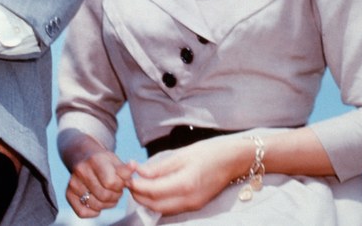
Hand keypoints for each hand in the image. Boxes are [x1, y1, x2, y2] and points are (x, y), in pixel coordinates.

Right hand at [67, 149, 131, 217]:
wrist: (83, 156)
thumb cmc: (103, 161)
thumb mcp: (115, 160)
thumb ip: (125, 169)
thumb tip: (133, 166)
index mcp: (95, 159)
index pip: (111, 182)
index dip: (120, 185)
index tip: (120, 182)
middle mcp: (81, 170)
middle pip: (104, 196)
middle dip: (115, 196)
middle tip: (116, 190)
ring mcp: (73, 183)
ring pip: (95, 205)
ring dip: (107, 204)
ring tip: (109, 195)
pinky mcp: (68, 193)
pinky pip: (83, 212)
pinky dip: (93, 212)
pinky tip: (97, 202)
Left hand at [126, 137, 242, 215]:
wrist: (235, 160)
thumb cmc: (210, 152)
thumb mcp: (182, 154)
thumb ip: (159, 167)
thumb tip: (139, 171)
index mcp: (185, 184)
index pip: (153, 191)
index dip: (136, 185)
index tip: (126, 176)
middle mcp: (189, 199)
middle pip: (154, 205)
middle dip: (138, 195)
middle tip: (129, 181)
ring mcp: (193, 205)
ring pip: (162, 209)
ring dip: (147, 200)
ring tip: (139, 184)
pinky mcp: (195, 205)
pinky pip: (171, 208)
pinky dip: (159, 201)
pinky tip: (154, 189)